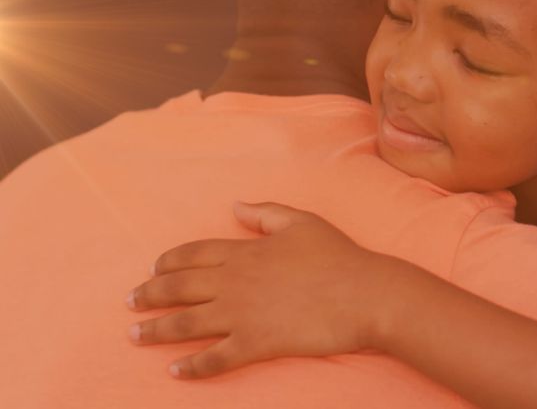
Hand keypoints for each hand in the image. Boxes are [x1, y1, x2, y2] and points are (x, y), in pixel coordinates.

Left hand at [126, 202, 415, 378]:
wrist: (365, 294)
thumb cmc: (339, 256)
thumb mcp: (302, 222)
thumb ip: (265, 213)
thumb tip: (235, 206)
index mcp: (245, 252)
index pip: (193, 254)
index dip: (168, 262)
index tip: (153, 270)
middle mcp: (235, 282)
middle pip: (179, 288)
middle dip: (149, 296)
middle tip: (129, 303)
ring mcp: (242, 314)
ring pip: (186, 323)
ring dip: (156, 330)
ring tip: (135, 335)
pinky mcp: (256, 344)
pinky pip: (215, 357)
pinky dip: (192, 367)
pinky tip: (176, 372)